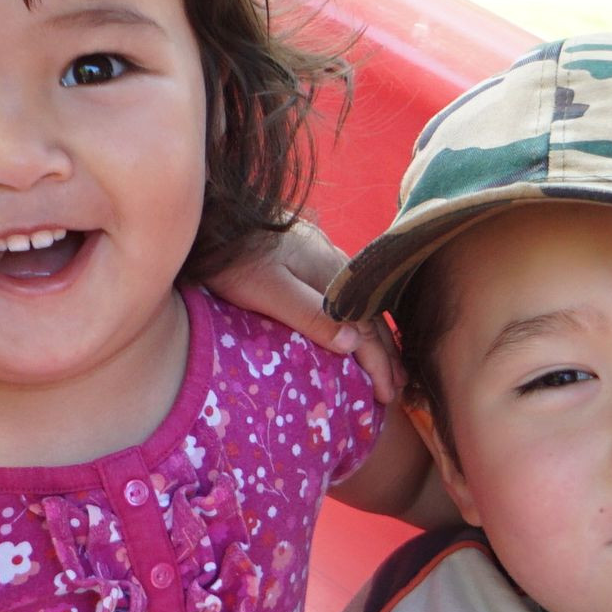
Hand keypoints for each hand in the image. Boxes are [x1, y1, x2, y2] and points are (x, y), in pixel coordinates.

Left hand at [209, 220, 402, 404]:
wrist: (215, 217)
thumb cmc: (235, 260)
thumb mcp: (269, 291)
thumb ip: (310, 314)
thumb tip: (353, 342)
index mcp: (332, 275)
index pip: (365, 328)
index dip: (379, 363)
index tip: (388, 394)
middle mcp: (336, 264)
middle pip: (370, 316)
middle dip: (386, 353)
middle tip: (397, 387)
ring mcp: (324, 255)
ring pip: (361, 304)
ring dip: (375, 336)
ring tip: (387, 362)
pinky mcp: (309, 253)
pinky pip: (347, 294)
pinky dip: (358, 317)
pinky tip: (355, 324)